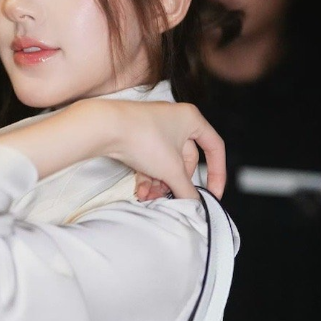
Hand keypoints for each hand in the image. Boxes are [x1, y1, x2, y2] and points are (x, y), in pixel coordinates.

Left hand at [106, 101, 225, 199]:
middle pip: (186, 160)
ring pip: (166, 163)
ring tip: (150, 196)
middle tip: (172, 198)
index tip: (212, 193)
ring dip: (160, 183)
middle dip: (177, 182)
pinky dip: (147, 177)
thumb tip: (194, 202)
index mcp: (191, 119)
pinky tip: (141, 191)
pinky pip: (151, 161)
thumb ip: (186, 188)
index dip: (217, 173)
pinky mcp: (138, 137)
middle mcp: (175, 120)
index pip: (215, 148)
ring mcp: (155, 128)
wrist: (103, 128)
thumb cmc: (141, 137)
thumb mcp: (171, 169)